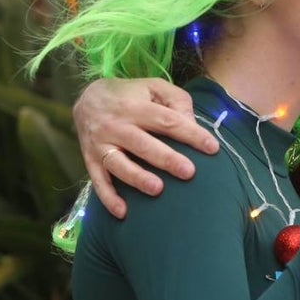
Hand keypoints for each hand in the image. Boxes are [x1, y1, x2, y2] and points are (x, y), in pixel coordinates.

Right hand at [74, 77, 218, 218]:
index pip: (167, 120)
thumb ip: (176, 101)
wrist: (87, 99)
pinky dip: (108, 197)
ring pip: (118, 163)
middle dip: (166, 159)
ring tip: (157, 189)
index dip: (190, 134)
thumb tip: (192, 124)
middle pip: (142, 144)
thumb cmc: (132, 95)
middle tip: (189, 172)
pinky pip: (97, 180)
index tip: (212, 147)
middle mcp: (115, 125)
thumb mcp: (155, 87)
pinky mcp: (90, 159)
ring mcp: (100, 144)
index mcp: (135, 106)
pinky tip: (123, 212)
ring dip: (137, 178)